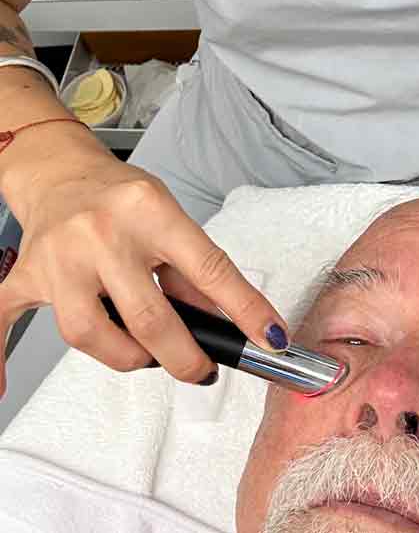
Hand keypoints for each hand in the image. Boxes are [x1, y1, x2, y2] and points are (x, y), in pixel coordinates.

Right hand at [0, 134, 288, 398]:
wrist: (61, 172)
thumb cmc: (122, 196)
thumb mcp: (172, 218)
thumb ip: (195, 271)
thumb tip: (231, 322)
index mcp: (150, 212)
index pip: (209, 269)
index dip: (245, 310)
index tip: (269, 340)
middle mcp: (101, 232)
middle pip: (148, 315)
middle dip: (184, 356)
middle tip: (201, 369)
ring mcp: (59, 257)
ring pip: (89, 332)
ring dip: (127, 358)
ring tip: (147, 355)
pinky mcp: (27, 274)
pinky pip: (2, 318)